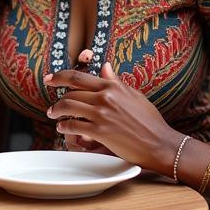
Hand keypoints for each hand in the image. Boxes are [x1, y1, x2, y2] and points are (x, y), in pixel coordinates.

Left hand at [45, 64, 180, 173]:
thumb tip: (104, 66)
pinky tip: (63, 128)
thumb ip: (115, 81)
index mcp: (112, 86)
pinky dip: (64, 127)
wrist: (160, 144)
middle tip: (52, 107)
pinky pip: (74, 126)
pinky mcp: (100, 131)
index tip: (50, 79)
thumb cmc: (150, 120)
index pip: (78, 77)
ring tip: (53, 116)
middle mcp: (105, 97)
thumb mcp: (134, 95)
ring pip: (68, 107)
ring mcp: (101, 114)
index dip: (60, 77)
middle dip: (57, 99)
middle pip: (71, 93)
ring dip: (56, 112)